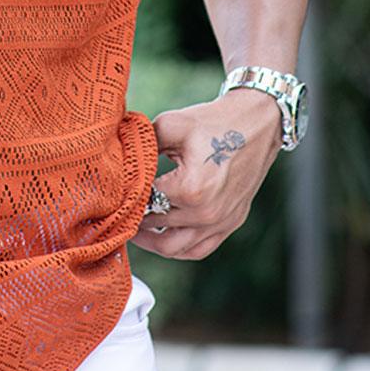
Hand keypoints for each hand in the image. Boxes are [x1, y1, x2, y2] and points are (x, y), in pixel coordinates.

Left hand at [131, 87, 281, 260]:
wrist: (257, 124)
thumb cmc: (212, 121)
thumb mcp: (170, 125)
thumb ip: (142, 145)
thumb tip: (117, 157)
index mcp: (190, 189)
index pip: (145, 202)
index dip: (125, 196)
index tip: (112, 192)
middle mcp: (207, 213)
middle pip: (157, 227)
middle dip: (134, 220)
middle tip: (116, 212)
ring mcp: (221, 222)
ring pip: (176, 248)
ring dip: (153, 242)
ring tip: (135, 229)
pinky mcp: (231, 223)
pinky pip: (200, 249)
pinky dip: (179, 248)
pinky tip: (163, 237)